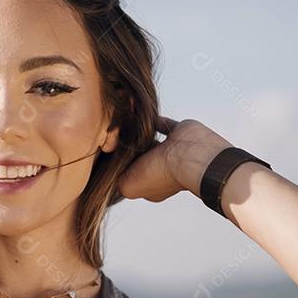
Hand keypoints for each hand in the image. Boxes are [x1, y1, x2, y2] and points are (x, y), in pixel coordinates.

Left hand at [116, 116, 233, 201]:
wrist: (192, 157)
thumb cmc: (161, 174)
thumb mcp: (128, 186)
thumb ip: (114, 179)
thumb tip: (109, 169)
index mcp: (150, 184)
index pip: (129, 174)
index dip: (118, 166)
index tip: (105, 154)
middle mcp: (160, 168)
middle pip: (137, 156)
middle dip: (127, 148)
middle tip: (109, 134)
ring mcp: (170, 151)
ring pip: (148, 140)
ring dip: (138, 133)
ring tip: (122, 123)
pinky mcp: (178, 133)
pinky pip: (160, 124)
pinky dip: (152, 119)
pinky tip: (137, 112)